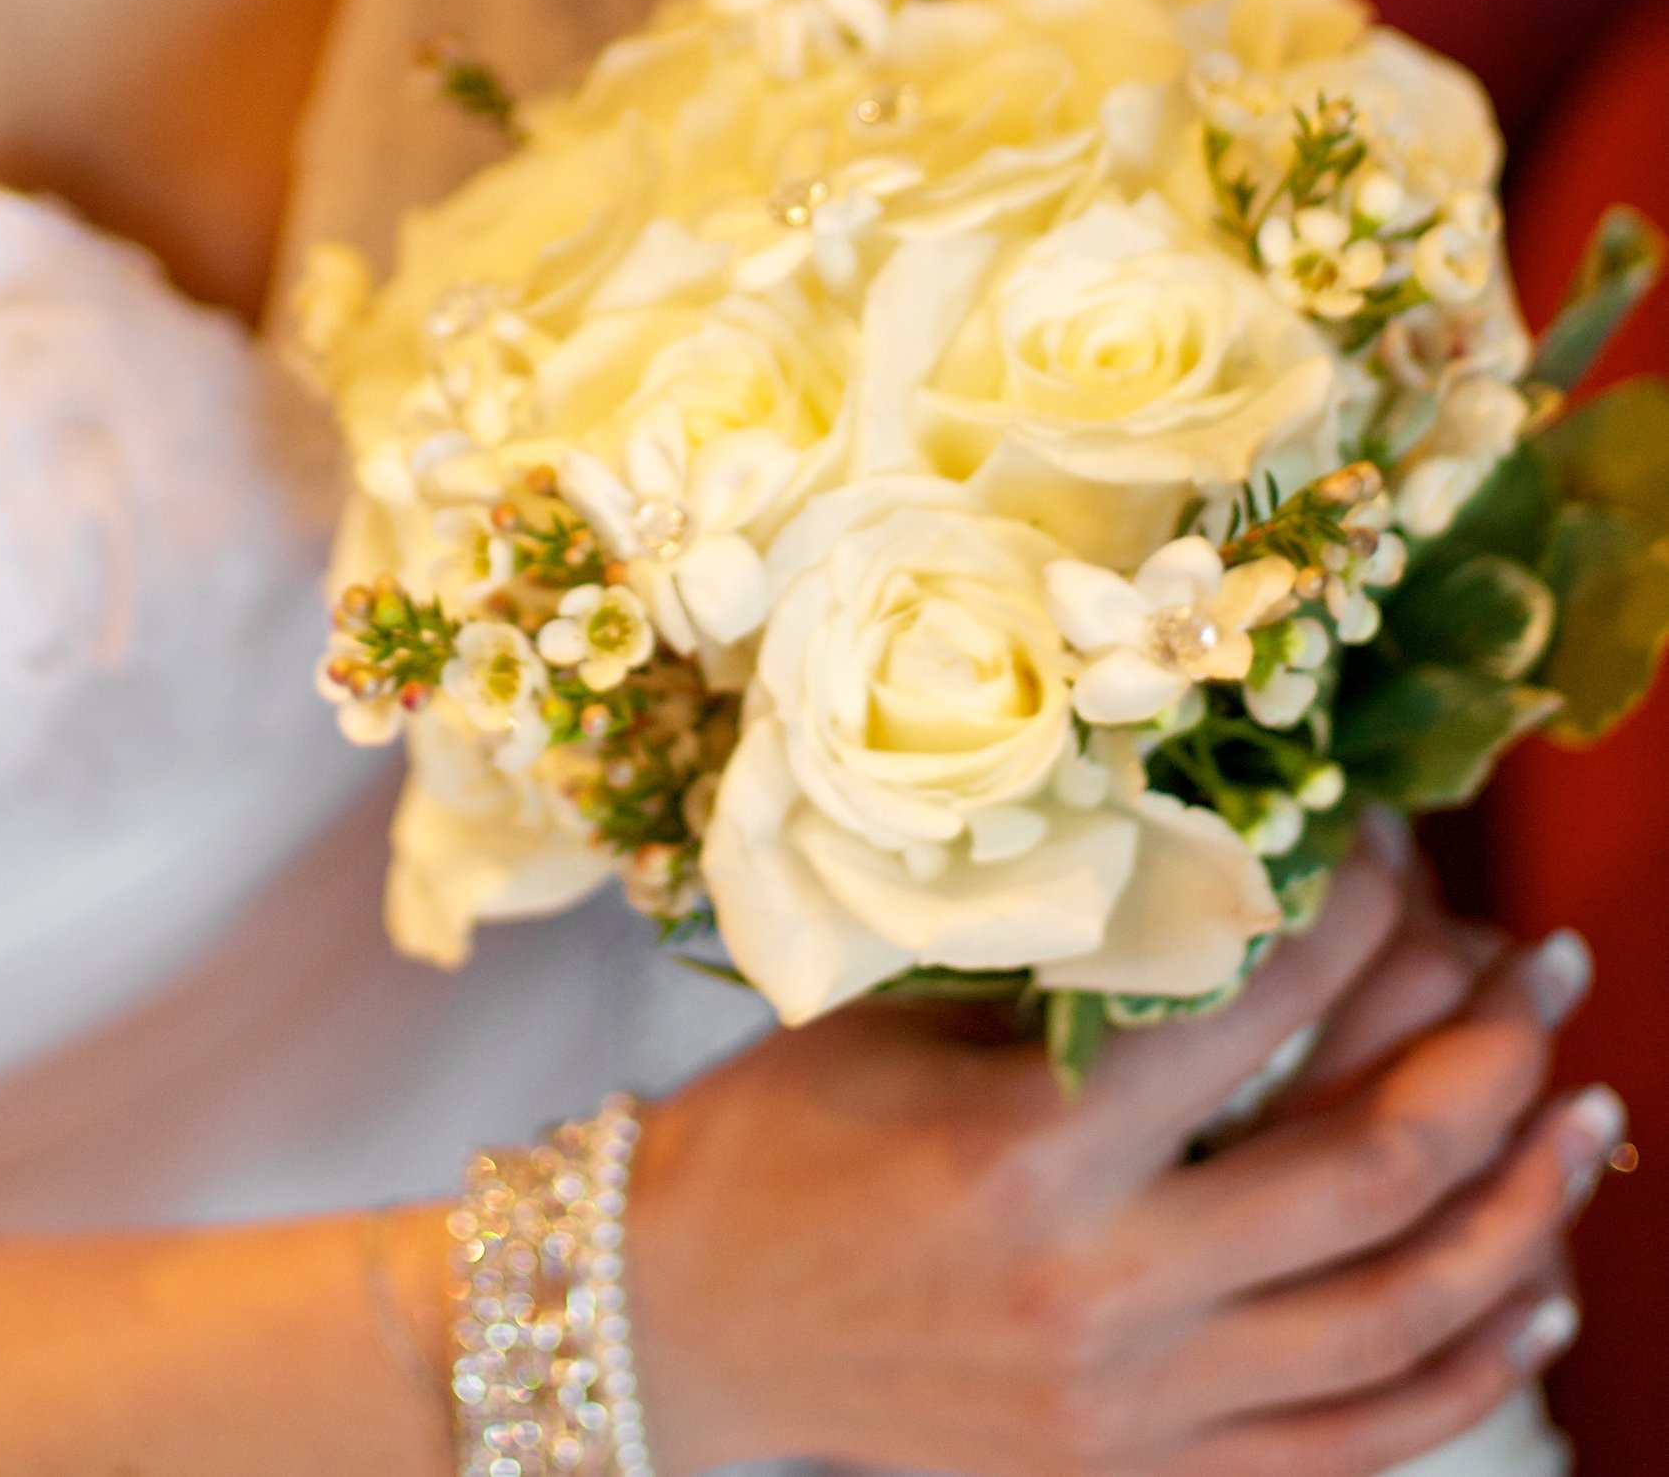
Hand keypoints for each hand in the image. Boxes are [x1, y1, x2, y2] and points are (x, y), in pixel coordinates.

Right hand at [630, 840, 1610, 1474]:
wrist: (679, 1323)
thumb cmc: (780, 1134)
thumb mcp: (899, 1008)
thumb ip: (1064, 960)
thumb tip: (1231, 858)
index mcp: (1022, 1149)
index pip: (1246, 1010)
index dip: (1349, 910)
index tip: (1394, 840)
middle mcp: (1096, 1290)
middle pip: (1364, 1173)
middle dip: (1487, 1052)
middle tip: (1550, 963)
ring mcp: (1131, 1406)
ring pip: (1391, 1317)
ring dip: (1516, 1207)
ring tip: (1586, 1109)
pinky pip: (1355, 1443)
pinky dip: (1464, 1368)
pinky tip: (1535, 1294)